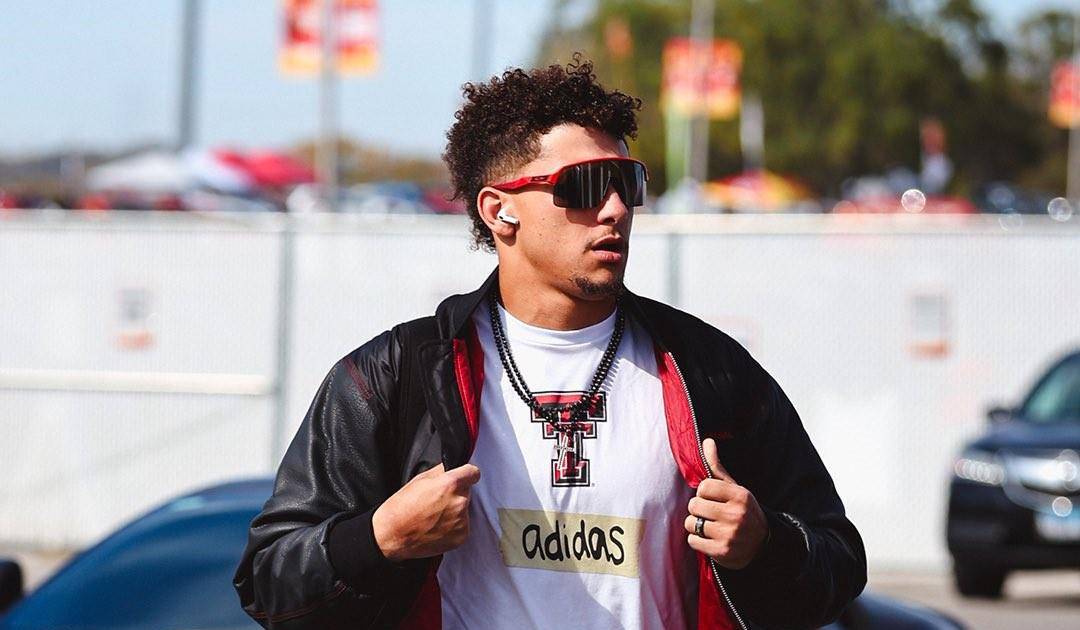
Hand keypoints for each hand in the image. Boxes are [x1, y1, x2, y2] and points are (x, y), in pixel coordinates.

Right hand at [372, 462, 480, 560]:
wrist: (392, 535)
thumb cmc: (401, 508)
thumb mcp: (419, 479)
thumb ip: (441, 471)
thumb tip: (452, 467)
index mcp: (450, 485)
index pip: (473, 473)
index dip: (466, 474)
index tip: (464, 478)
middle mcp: (459, 502)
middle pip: (467, 492)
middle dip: (456, 494)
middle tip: (437, 501)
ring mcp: (462, 521)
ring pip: (464, 509)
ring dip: (455, 511)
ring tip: (434, 516)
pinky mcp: (461, 536)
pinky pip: (463, 526)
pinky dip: (453, 526)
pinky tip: (437, 527)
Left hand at [684, 438, 767, 568]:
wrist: (762, 545)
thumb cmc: (743, 511)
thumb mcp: (735, 488)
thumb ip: (717, 467)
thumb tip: (707, 441)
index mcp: (740, 495)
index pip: (703, 486)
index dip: (704, 493)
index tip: (713, 498)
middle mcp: (736, 514)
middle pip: (694, 504)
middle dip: (699, 509)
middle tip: (711, 514)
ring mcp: (729, 534)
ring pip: (691, 523)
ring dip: (696, 525)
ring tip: (710, 526)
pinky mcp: (722, 552)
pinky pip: (693, 541)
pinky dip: (697, 540)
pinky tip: (710, 539)